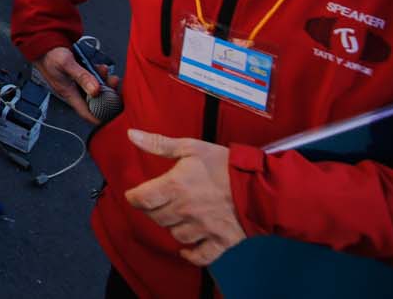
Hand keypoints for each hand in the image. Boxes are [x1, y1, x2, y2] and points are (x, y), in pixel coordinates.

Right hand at [33, 45, 118, 126]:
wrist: (42, 43)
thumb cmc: (49, 54)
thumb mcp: (66, 64)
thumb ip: (82, 76)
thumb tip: (95, 90)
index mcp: (68, 93)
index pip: (86, 113)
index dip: (100, 116)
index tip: (113, 113)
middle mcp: (73, 90)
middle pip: (94, 100)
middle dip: (107, 93)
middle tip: (113, 82)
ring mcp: (76, 83)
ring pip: (95, 89)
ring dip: (104, 82)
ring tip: (105, 71)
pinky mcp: (78, 76)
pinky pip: (92, 80)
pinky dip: (99, 75)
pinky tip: (100, 68)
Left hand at [123, 130, 243, 265]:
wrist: (260, 185)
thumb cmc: (224, 164)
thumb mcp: (190, 147)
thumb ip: (158, 144)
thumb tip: (132, 136)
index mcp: (175, 186)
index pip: (141, 199)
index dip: (133, 198)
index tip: (135, 195)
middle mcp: (185, 210)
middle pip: (156, 218)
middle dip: (153, 210)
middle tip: (158, 203)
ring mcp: (203, 228)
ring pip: (175, 235)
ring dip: (172, 227)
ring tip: (177, 217)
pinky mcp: (220, 241)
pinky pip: (200, 256)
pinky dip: (191, 254)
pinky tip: (187, 248)